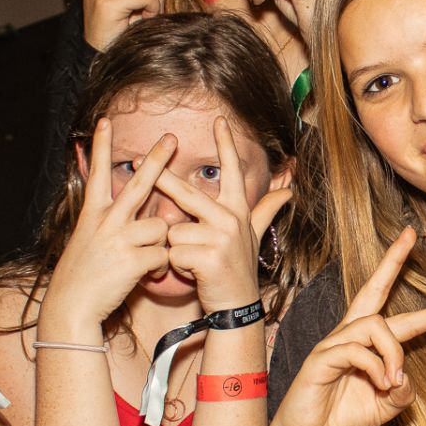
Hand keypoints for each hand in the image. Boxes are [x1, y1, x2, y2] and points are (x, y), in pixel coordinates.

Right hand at [42, 123, 173, 337]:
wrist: (71, 306)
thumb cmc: (84, 275)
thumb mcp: (89, 240)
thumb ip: (112, 224)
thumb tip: (143, 216)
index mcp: (93, 214)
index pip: (97, 173)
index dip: (101, 146)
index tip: (105, 121)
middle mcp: (106, 221)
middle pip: (138, 184)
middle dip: (157, 160)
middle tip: (172, 138)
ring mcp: (119, 238)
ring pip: (161, 227)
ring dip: (159, 246)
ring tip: (141, 262)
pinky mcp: (132, 259)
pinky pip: (163, 256)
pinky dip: (159, 269)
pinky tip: (143, 277)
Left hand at [160, 117, 293, 312]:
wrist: (237, 306)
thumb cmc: (238, 268)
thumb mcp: (254, 236)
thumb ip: (266, 210)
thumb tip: (289, 189)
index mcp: (237, 210)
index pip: (231, 171)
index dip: (226, 145)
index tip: (219, 120)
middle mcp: (229, 219)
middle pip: (186, 193)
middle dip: (161, 178)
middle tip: (136, 158)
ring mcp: (219, 238)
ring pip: (174, 231)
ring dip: (176, 249)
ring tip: (193, 261)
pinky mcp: (207, 257)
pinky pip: (173, 252)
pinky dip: (175, 266)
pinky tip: (192, 273)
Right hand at [265, 228, 425, 425]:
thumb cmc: (343, 419)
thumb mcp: (387, 406)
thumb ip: (403, 389)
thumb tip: (405, 374)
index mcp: (368, 345)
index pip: (401, 319)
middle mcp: (350, 336)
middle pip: (372, 289)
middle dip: (391, 261)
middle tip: (409, 236)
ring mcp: (334, 344)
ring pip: (374, 324)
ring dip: (393, 352)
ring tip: (393, 380)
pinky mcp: (321, 358)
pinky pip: (356, 349)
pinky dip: (375, 366)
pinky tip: (380, 384)